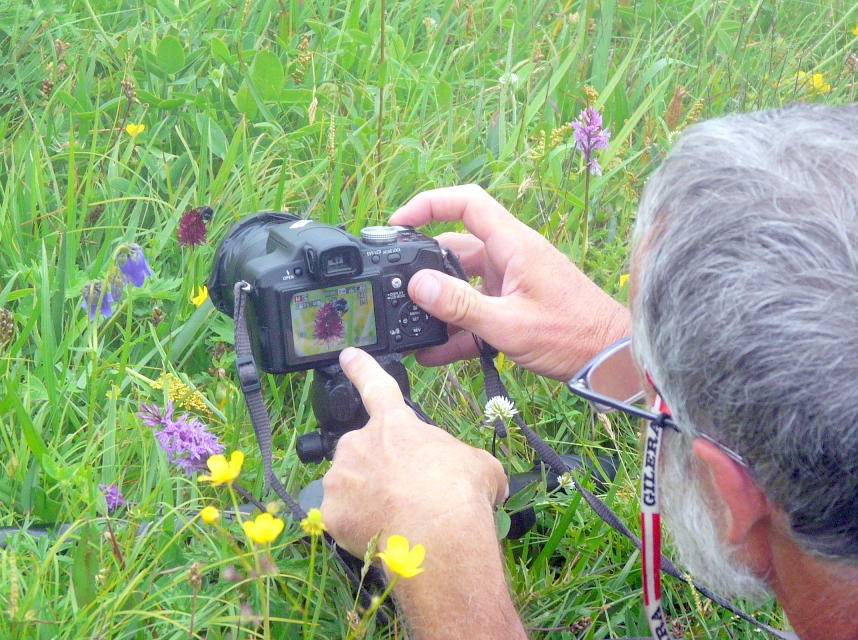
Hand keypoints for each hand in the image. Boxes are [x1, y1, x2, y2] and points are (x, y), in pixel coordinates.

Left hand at [320, 347, 507, 556]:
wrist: (437, 537)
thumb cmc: (460, 493)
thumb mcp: (479, 465)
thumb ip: (464, 460)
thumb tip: (482, 479)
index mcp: (394, 424)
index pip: (375, 385)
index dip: (361, 368)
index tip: (348, 355)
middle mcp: (359, 443)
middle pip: (365, 452)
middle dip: (381, 468)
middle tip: (407, 493)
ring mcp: (340, 477)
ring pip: (350, 485)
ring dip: (368, 497)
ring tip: (399, 518)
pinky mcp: (330, 512)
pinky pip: (342, 518)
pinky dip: (358, 526)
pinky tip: (382, 534)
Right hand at [389, 184, 629, 380]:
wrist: (610, 359)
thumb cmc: (573, 335)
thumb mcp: (509, 324)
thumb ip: (461, 306)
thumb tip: (418, 285)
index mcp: (513, 245)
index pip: (467, 204)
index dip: (429, 204)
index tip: (398, 222)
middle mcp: (511, 257)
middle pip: (456, 247)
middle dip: (424, 267)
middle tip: (396, 286)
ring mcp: (512, 282)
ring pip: (463, 283)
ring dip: (439, 305)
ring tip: (409, 327)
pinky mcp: (514, 307)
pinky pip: (476, 311)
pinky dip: (455, 329)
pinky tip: (433, 352)